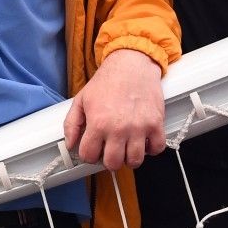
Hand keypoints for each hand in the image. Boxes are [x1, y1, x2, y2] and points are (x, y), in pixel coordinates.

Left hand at [64, 48, 164, 169]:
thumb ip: (71, 123)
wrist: (132, 63)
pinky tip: (143, 141)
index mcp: (98, 123)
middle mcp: (118, 129)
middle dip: (109, 160)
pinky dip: (151, 149)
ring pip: (135, 161)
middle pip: (113, 164)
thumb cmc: (107, 81)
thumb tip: (70, 144)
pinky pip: (156, 149)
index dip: (89, 155)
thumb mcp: (82, 99)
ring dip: (129, 158)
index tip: (94, 149)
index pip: (89, 156)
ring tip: (126, 147)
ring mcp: (139, 128)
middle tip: (110, 150)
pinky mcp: (155, 123)